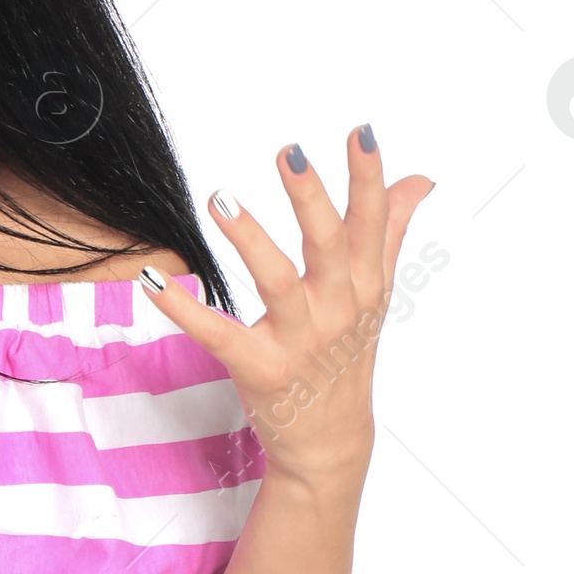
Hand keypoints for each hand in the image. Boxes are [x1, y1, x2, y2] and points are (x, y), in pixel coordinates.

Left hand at [137, 126, 435, 487]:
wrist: (330, 443)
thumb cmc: (347, 356)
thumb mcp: (375, 294)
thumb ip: (390, 232)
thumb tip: (420, 178)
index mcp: (364, 284)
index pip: (373, 222)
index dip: (368, 176)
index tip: (361, 130)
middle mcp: (338, 309)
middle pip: (328, 245)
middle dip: (310, 198)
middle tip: (289, 150)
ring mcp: (300, 341)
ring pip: (277, 283)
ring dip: (249, 240)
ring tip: (220, 198)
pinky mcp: (260, 370)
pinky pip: (219, 335)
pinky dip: (185, 310)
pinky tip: (154, 282)